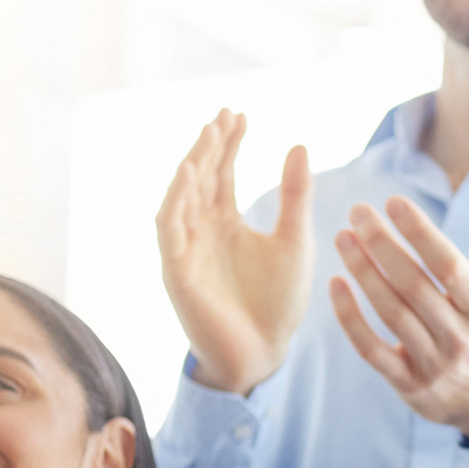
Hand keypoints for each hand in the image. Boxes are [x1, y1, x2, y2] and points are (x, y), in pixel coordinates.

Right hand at [157, 110, 313, 395]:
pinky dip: (176, 200)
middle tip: (223, 115)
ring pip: (181, 197)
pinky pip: (169, 229)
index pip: (223, 173)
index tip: (240, 114)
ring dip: (192, 166)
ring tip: (208, 136)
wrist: (266, 353)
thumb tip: (299, 145)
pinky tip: (188, 174)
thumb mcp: (294, 241)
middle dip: (209, 146)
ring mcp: (186, 249)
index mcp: (227, 223)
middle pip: (200, 178)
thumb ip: (295, 196)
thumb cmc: (279, 303)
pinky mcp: (177, 270)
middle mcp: (202, 231)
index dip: (229, 143)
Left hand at [330, 182, 468, 442]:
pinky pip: (372, 350)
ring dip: (362, 273)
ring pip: (391, 313)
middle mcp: (461, 338)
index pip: (449, 266)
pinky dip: (350, 319)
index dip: (420, 232)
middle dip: (381, 245)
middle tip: (356, 212)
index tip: (393, 201)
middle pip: (413, 286)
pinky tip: (335, 285)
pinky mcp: (409, 385)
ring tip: (342, 237)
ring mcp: (434, 365)